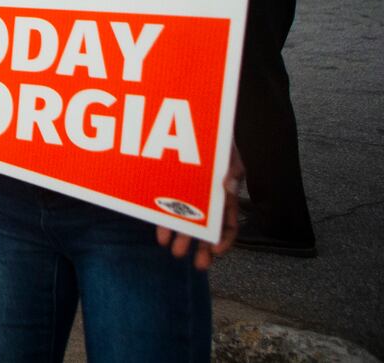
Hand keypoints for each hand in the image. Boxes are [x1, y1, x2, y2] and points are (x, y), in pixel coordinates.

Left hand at [154, 147, 242, 269]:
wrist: (193, 127)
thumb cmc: (217, 141)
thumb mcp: (229, 154)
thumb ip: (233, 170)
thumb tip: (229, 186)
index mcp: (225, 197)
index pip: (229, 224)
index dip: (226, 239)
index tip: (217, 251)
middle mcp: (207, 202)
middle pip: (208, 231)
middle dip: (204, 249)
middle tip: (200, 266)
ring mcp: (188, 198)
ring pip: (187, 224)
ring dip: (183, 240)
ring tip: (176, 253)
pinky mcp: (170, 192)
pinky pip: (167, 211)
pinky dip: (165, 224)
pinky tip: (161, 236)